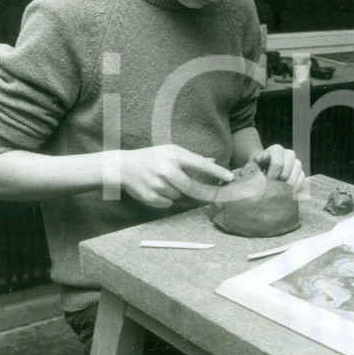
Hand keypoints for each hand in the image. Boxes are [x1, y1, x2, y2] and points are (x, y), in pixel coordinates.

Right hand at [119, 145, 233, 207]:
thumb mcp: (170, 151)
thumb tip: (212, 160)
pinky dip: (166, 198)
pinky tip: (156, 188)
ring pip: (180, 195)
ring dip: (176, 191)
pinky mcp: (151, 197)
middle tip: (189, 185)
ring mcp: (158, 184)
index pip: (201, 164)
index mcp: (174, 155)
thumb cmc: (151, 157)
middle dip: (194, 188)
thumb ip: (192, 157)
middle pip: (192, 186)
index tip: (230, 177)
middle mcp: (167, 169)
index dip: (217, 172)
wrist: (123, 167)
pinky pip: (168, 203)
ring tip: (162, 181)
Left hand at [252, 144, 304, 190]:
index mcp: (277, 149)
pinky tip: (284, 192)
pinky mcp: (301, 173)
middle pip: (286, 174)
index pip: (277, 164)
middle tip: (269, 190)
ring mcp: (297, 163)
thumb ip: (259, 161)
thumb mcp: (255, 163)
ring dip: (284, 189)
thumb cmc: (258, 166)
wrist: (264, 168)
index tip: (265, 185)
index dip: (271, 177)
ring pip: (293, 180)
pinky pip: (299, 183)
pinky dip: (292, 190)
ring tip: (275, 191)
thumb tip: (267, 156)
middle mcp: (290, 154)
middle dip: (277, 184)